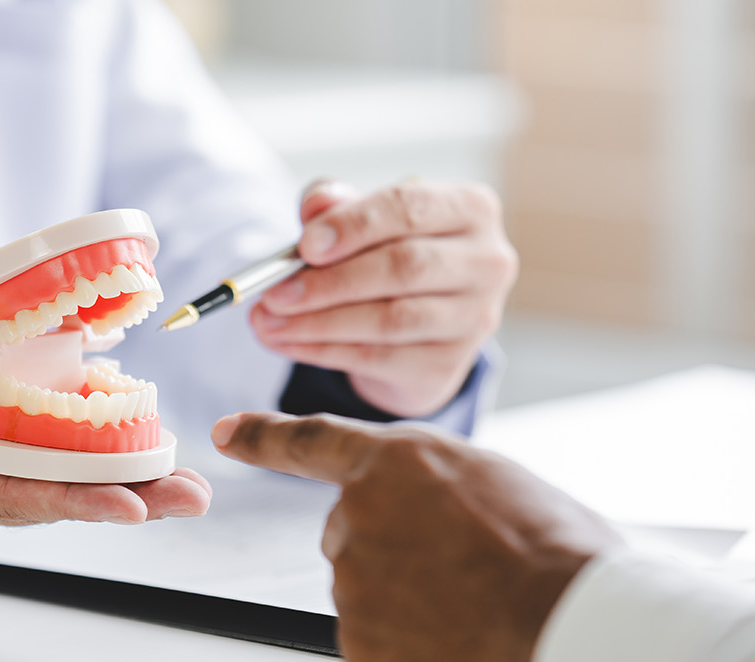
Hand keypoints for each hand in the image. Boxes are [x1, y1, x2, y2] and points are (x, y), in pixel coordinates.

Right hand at [0, 328, 210, 536]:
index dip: (73, 499)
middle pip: (49, 502)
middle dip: (124, 500)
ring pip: (55, 488)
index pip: (9, 498)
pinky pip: (44, 465)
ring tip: (184, 484)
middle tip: (191, 495)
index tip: (130, 503)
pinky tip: (140, 449)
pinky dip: (93, 458)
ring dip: (122, 485)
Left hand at [211, 412, 618, 661]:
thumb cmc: (556, 558)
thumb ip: (443, 493)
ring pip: (369, 595)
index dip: (265, 438)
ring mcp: (353, 584)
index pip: (313, 443)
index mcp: (398, 461)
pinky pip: (378, 648)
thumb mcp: (502, 487)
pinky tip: (461, 646)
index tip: (228, 432)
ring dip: (410, 604)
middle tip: (463, 573)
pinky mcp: (358, 647)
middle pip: (353, 535)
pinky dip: (412, 653)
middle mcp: (359, 515)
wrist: (565, 627)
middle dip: (395, 552)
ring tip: (477, 610)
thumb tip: (439, 524)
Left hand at [252, 179, 515, 417]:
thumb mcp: (362, 220)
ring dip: (318, 322)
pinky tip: (287, 342)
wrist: (418, 325)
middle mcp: (487, 262)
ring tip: (268, 320)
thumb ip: (337, 204)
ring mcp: (474, 318)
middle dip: (330, 281)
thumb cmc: (389, 253)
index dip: (355, 226)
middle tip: (275, 291)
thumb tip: (315, 208)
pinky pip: (377, 357)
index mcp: (472, 210)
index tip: (305, 244)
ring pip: (390, 319)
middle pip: (404, 268)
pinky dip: (323, 350)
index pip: (411, 208)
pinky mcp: (448, 364)